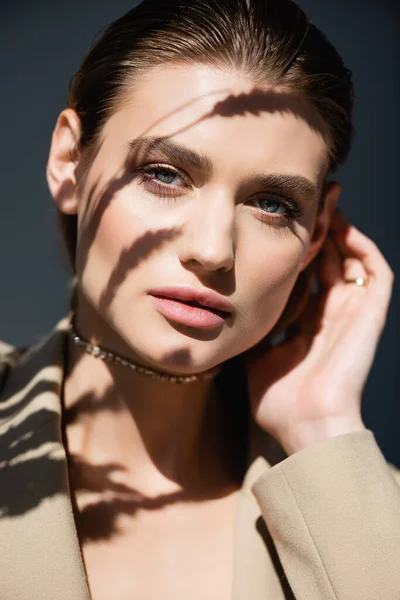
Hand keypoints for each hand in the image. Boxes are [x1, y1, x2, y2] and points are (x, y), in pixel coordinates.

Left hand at [245, 208, 394, 455]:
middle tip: (300, 199)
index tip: (273, 220)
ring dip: (338, 229)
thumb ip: (249, 326)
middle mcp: (332, 311)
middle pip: (328, 258)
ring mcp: (353, 311)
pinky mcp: (371, 314)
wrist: (304, 424)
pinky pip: (375, 271)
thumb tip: (222, 306)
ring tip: (320, 202)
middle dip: (315, 228)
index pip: (303, 272)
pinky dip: (361, 246)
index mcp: (308, 320)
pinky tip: (340, 226)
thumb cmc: (277, 399)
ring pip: (350, 258)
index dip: (292, 247)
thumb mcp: (255, 352)